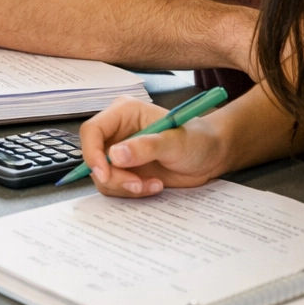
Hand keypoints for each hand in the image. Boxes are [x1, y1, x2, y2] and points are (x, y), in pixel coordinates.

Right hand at [78, 96, 228, 197]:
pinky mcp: (126, 170)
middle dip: (113, 176)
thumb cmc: (197, 140)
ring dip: (124, 186)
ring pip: (102, 175)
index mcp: (123, 112)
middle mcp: (116, 131)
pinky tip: (153, 186)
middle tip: (137, 184)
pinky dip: (131, 191)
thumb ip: (145, 147)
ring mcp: (120, 152)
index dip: (92, 153)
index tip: (105, 174)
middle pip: (94, 156)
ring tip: (152, 185)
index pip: (92, 131)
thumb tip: (115, 155)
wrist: (211, 156)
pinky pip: (114, 186)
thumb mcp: (175, 142)